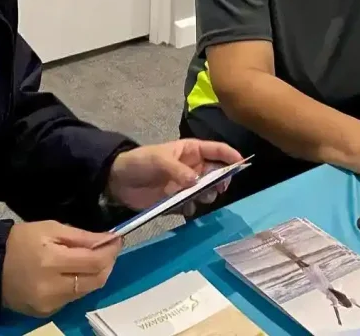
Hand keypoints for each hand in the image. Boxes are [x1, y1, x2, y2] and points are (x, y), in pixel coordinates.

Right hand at [0, 220, 121, 317]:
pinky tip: (74, 274)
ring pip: (87, 291)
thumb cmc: (21, 240)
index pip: (94, 262)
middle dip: (108, 264)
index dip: (111, 251)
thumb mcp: (51, 228)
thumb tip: (108, 239)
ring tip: (92, 260)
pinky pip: (72, 299)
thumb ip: (81, 236)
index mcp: (51, 261)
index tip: (117, 239)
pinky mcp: (46, 314)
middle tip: (108, 250)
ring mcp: (49, 304)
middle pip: (96, 280)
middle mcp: (52, 287)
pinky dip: (79, 285)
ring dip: (95, 275)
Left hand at [106, 139, 243, 214]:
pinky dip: (193, 208)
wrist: (117, 181)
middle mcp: (192, 167)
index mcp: (190, 150)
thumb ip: (178, 170)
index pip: (216, 150)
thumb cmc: (139, 162)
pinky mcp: (176, 201)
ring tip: (202, 198)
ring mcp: (185, 185)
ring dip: (208, 195)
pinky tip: (187, 209)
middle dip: (221, 179)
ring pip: (206, 190)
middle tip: (220, 188)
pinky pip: (191, 205)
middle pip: (216, 172)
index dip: (230, 155)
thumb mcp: (158, 160)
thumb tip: (197, 182)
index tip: (242, 164)